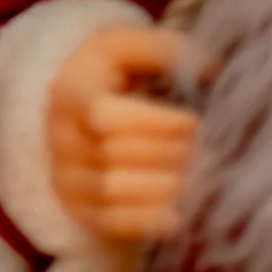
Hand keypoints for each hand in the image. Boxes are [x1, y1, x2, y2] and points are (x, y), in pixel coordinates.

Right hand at [47, 25, 196, 242]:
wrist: (68, 113)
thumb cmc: (104, 76)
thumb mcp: (121, 48)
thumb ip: (161, 48)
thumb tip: (210, 65)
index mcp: (68, 94)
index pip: (102, 114)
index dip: (154, 123)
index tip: (194, 121)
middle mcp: (58, 137)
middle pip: (114, 154)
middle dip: (170, 155)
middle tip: (213, 155)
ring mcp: (64, 176)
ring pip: (112, 190)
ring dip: (164, 187)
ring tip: (201, 180)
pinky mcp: (77, 209)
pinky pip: (110, 222)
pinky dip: (149, 220)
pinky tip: (182, 212)